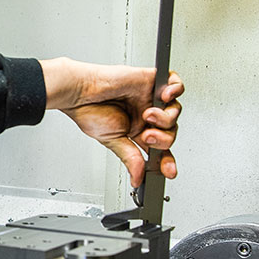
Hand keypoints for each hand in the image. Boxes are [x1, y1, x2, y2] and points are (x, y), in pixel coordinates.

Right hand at [42, 58, 183, 185]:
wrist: (81, 91)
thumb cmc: (89, 110)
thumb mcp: (112, 141)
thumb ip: (130, 158)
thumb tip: (137, 178)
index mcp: (137, 130)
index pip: (160, 148)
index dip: (167, 160)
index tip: (168, 171)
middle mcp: (145, 114)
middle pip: (171, 131)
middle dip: (163, 138)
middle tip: (147, 136)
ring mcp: (150, 98)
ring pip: (175, 111)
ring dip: (165, 117)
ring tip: (147, 115)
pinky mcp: (152, 81)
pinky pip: (176, 84)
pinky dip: (175, 90)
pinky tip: (163, 96)